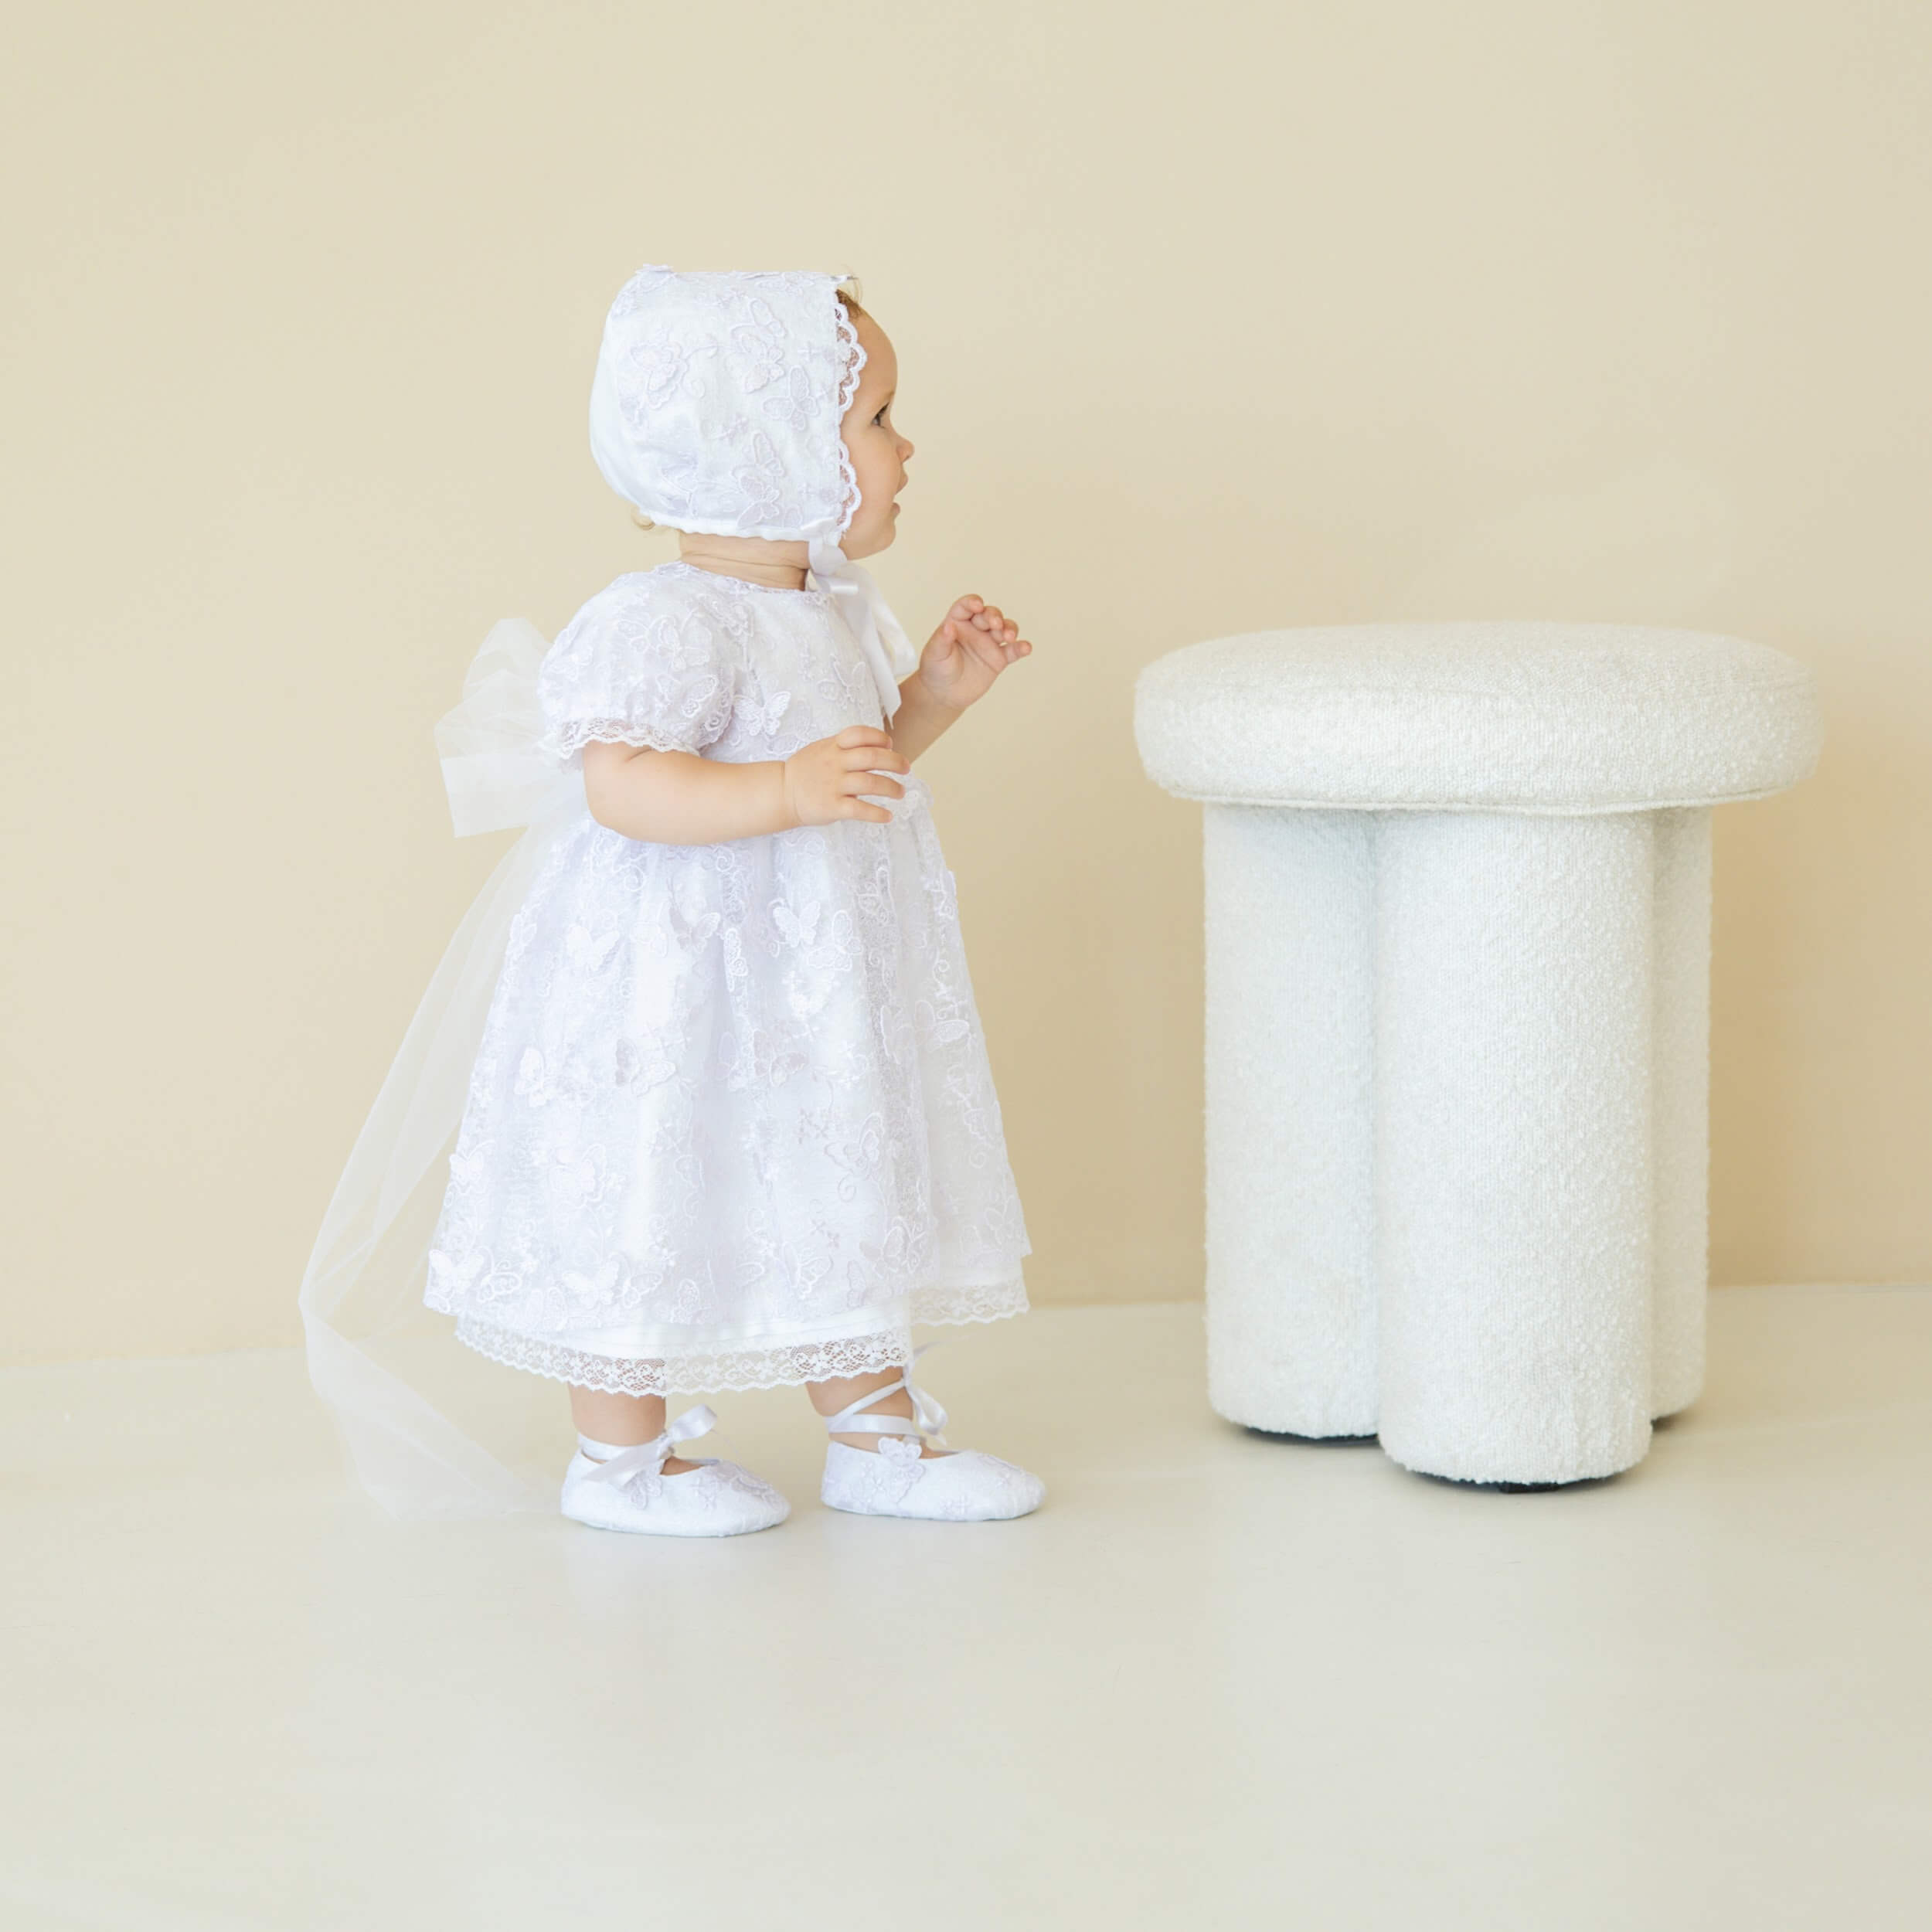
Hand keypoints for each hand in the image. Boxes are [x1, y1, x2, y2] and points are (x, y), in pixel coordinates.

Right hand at [782, 726, 909, 827]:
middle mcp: (835, 763)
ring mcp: (833, 785)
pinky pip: (860, 809)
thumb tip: (880, 747)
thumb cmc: (806, 771)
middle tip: (906, 769)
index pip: (860, 734)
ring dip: (892, 788)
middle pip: (872, 758)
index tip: (890, 745)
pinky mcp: (832, 806)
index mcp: (833, 746)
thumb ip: (845, 747)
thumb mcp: (822, 749)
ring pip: (871, 783)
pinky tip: (888, 816)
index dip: (879, 738)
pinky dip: (877, 814)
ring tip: (900, 792)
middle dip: (895, 762)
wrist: (781, 792)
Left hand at [918, 595, 1032, 711]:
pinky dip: (1021, 648)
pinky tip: (1026, 647)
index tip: (977, 606)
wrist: (943, 694)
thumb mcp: (934, 654)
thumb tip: (948, 626)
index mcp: (958, 622)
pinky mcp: (999, 659)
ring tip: (1009, 636)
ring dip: (1010, 628)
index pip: (967, 606)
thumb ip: (941, 639)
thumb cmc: (936, 669)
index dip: (973, 602)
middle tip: (995, 624)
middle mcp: (975, 629)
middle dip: (994, 616)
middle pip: (989, 615)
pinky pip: (1013, 651)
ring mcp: (989, 643)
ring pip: (1004, 628)